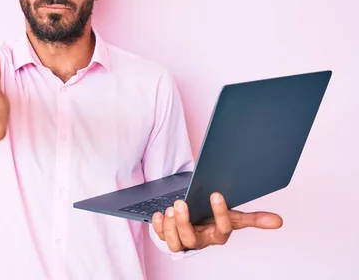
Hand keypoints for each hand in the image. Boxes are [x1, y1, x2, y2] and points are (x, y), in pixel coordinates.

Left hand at [152, 193, 282, 251]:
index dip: (220, 213)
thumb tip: (279, 221)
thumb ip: (254, 219)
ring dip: (170, 226)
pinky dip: (157, 226)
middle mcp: (200, 240)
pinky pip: (160, 236)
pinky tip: (158, 213)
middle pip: (191, 238)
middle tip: (180, 203)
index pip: (223, 228)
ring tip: (170, 208)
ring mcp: (183, 240)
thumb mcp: (234, 216)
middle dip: (184, 222)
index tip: (216, 194)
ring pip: (175, 242)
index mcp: (218, 234)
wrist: (196, 222)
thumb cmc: (214, 220)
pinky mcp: (168, 237)